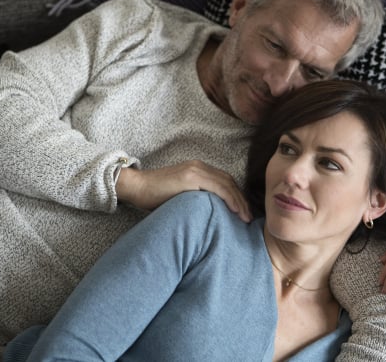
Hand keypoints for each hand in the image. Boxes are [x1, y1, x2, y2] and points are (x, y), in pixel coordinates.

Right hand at [116, 160, 251, 222]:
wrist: (136, 187)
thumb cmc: (154, 196)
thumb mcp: (180, 197)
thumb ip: (196, 199)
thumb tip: (210, 216)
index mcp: (198, 170)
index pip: (225, 182)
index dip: (237, 197)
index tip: (243, 213)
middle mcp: (199, 167)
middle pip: (230, 182)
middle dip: (242, 200)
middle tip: (249, 218)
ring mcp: (195, 170)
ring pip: (227, 184)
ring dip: (239, 201)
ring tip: (245, 218)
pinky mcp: (190, 177)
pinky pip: (217, 187)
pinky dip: (229, 198)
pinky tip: (235, 210)